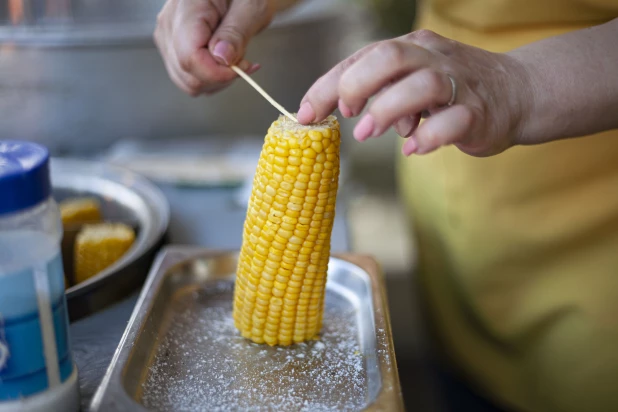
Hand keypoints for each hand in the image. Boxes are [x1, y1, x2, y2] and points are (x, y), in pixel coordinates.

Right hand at [154, 0, 274, 95]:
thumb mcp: (251, 7)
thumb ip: (236, 32)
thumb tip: (221, 58)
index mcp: (187, 6)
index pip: (189, 56)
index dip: (217, 72)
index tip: (241, 67)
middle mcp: (170, 22)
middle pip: (186, 72)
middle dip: (219, 77)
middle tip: (243, 62)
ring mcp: (168, 37)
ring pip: (187, 81)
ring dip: (216, 80)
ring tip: (234, 59)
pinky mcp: (174, 49)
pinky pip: (189, 78)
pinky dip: (212, 78)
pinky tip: (226, 64)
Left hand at [297, 30, 531, 156]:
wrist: (517, 92)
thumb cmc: (452, 89)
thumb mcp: (412, 81)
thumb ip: (381, 92)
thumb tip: (343, 113)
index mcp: (412, 48)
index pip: (362, 58)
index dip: (328, 85)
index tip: (305, 112)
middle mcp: (434, 58)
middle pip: (390, 57)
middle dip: (357, 85)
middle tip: (345, 114)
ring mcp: (459, 84)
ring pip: (422, 84)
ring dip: (388, 109)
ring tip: (368, 132)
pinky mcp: (479, 112)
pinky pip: (453, 121)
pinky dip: (430, 136)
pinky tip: (415, 148)